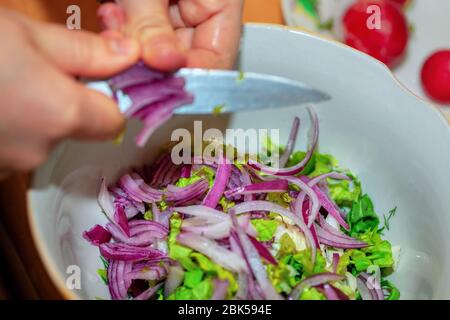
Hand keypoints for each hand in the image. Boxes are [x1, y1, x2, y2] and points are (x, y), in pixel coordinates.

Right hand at [0, 8, 138, 173]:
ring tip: (7, 86)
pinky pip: (16, 147)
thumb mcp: (26, 34)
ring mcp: (9, 165)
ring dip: (35, 116)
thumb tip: (128, 56)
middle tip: (36, 72)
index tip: (94, 79)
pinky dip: (12, 129)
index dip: (108, 99)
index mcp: (61, 115)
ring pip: (43, 139)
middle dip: (66, 104)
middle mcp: (39, 150)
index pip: (114, 121)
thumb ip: (85, 51)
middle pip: (77, 130)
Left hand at [98, 0, 242, 70]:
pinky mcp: (154, 7)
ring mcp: (178, 9)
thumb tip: (162, 64)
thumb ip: (153, 22)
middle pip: (184, 57)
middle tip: (124, 58)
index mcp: (223, 2)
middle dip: (150, 61)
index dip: (188, 76)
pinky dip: (124, 30)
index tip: (156, 83)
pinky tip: (113, 14)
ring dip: (132, 45)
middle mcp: (204, 10)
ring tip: (115, 23)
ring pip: (157, 48)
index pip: (217, 59)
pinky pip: (141, 32)